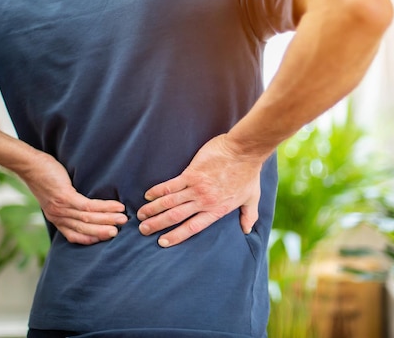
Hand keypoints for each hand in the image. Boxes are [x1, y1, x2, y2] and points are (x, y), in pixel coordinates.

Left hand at [19, 152, 127, 244]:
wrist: (30, 166)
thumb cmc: (44, 177)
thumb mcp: (54, 197)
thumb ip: (67, 205)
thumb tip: (87, 207)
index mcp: (56, 219)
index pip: (75, 236)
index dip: (91, 239)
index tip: (106, 238)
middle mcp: (58, 217)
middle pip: (85, 230)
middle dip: (104, 232)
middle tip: (119, 232)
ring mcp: (62, 208)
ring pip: (89, 218)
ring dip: (108, 219)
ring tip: (122, 219)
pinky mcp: (65, 197)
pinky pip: (89, 206)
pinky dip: (105, 207)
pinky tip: (116, 206)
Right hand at [136, 134, 263, 247]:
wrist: (244, 151)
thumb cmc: (249, 173)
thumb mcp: (252, 198)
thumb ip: (248, 215)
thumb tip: (247, 230)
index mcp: (216, 210)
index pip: (192, 228)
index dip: (176, 236)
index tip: (162, 242)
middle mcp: (203, 202)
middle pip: (175, 217)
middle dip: (157, 225)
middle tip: (143, 230)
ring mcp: (196, 188)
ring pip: (169, 202)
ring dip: (153, 210)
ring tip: (141, 215)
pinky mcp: (191, 174)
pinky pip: (170, 185)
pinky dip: (157, 191)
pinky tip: (148, 195)